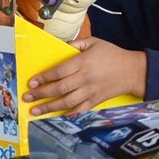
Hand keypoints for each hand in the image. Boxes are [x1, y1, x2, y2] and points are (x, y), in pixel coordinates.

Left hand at [22, 37, 145, 115]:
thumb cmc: (112, 54)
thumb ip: (76, 44)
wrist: (131, 71)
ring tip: (34, 110)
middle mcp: (85, 78)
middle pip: (59, 88)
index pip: (59, 71)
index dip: (44, 77)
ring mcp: (90, 92)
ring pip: (66, 102)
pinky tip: (56, 116)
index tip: (31, 82)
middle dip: (41, 93)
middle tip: (27, 97)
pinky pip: (79, 110)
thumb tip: (59, 47)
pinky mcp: (95, 101)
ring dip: (49, 107)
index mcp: (83, 62)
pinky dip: (67, 114)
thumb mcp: (94, 42)